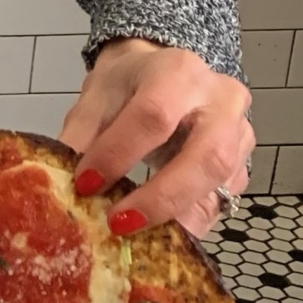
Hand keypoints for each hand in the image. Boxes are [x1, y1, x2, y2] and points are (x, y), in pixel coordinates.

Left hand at [59, 38, 253, 239]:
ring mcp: (240, 132)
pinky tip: (159, 231)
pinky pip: (223, 198)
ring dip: (178, 213)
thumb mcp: (96, 98)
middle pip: (207, 154)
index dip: (118, 154)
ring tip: (136, 231)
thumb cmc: (129, 85)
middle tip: (118, 222)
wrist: (162, 74)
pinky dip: (190, 220)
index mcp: (178, 71)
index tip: (86, 184)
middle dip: (161, 196)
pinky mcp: (243, 163)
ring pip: (222, 181)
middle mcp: (221, 98)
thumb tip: (59, 183)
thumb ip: (79, 137)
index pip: (154, 115)